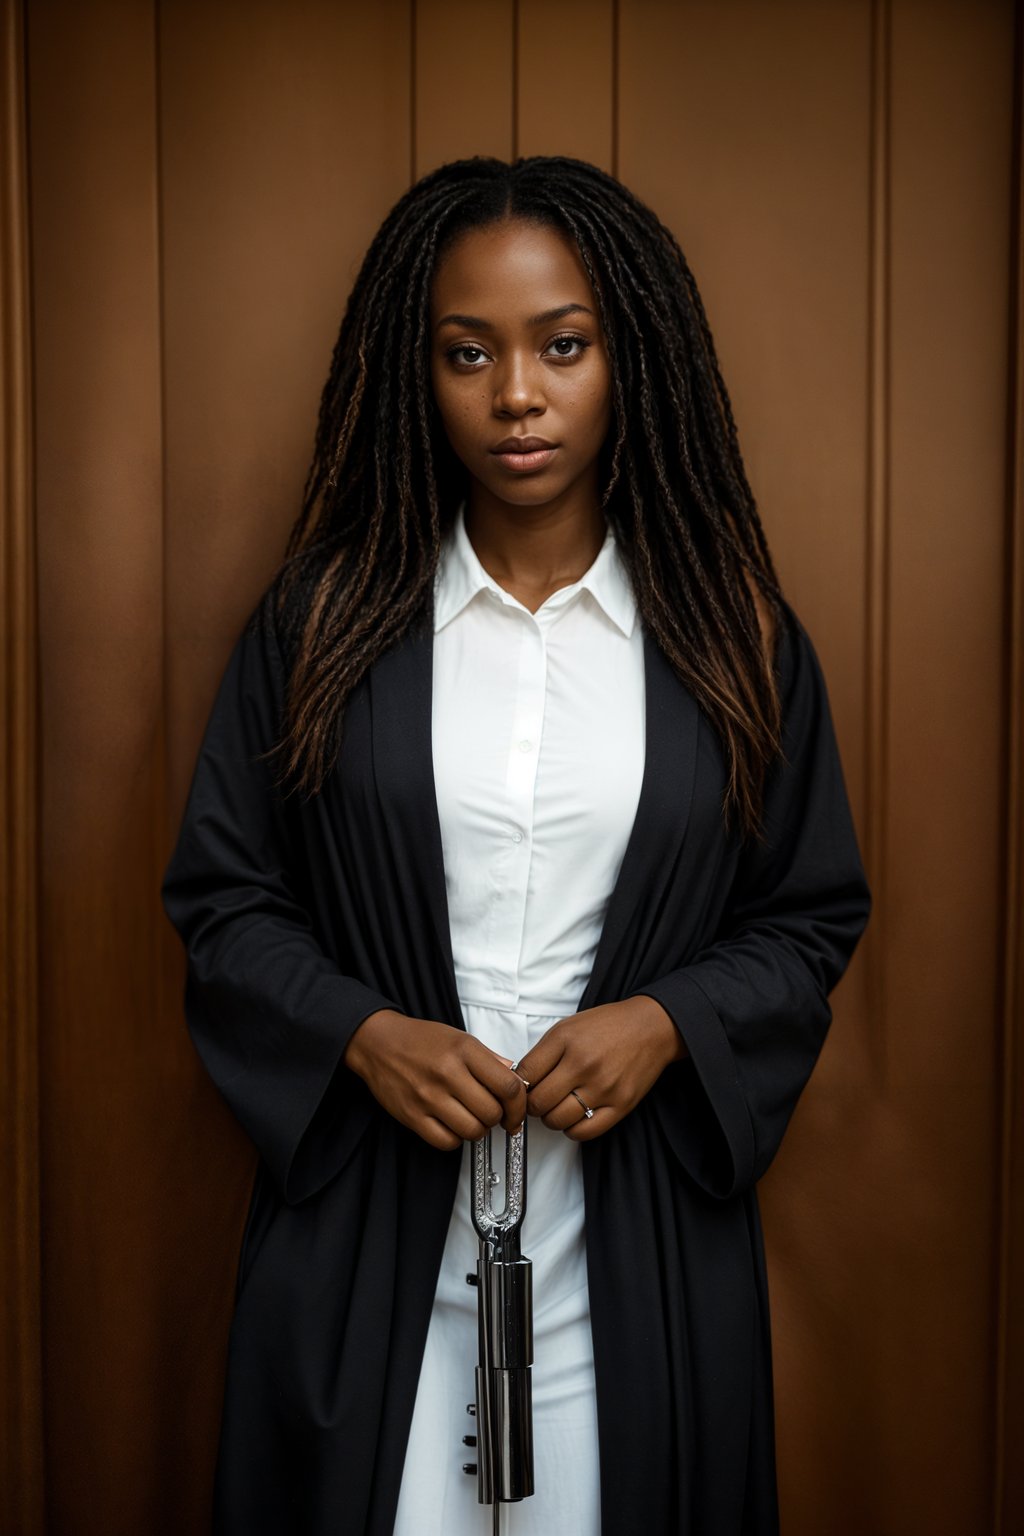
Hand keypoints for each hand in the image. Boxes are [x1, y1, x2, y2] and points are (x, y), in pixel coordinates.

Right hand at [343, 1009, 527, 1151]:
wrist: (377, 1042)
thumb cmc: (420, 1039)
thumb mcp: (459, 1038)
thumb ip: (489, 1059)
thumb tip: (515, 1077)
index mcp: (464, 1051)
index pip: (508, 1086)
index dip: (519, 1105)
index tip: (517, 1111)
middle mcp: (447, 1073)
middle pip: (492, 1113)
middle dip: (498, 1118)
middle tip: (492, 1113)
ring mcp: (428, 1096)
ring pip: (472, 1131)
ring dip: (478, 1129)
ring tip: (471, 1118)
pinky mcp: (412, 1116)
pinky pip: (446, 1142)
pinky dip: (455, 1139)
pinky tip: (452, 1125)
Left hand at [514, 995, 686, 1141]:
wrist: (651, 1027)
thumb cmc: (608, 1026)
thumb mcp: (568, 1027)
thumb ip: (543, 1053)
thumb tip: (521, 1080)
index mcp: (566, 1040)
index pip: (525, 1074)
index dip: (518, 1085)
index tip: (522, 1087)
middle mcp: (584, 1064)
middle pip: (538, 1102)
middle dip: (532, 1104)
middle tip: (539, 1099)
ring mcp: (603, 1087)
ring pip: (557, 1120)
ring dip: (551, 1118)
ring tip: (558, 1106)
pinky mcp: (620, 1106)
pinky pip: (584, 1132)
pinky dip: (572, 1129)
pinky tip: (575, 1116)